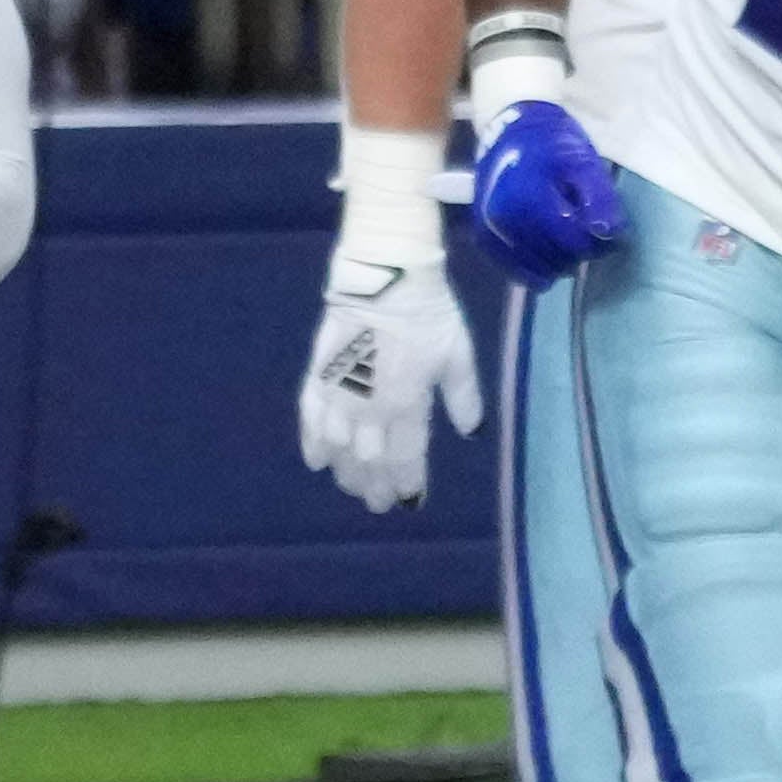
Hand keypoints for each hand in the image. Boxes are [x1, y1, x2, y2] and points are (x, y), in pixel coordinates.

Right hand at [298, 232, 480, 507]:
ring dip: (346, 473)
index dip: (407, 484)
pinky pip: (309, 417)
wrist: (383, 276)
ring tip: (352, 487)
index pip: (406, 458)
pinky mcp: (319, 375)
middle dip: (375, 487)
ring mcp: (340, 393)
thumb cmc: (428, 313)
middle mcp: (371, 408)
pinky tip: (316, 461)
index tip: (409, 501)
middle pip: (370, 461)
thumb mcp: (458, 355)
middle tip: (378, 504)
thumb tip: (472, 432)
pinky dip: (312, 443)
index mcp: (408, 404)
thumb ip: (464, 397)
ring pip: (338, 448)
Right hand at [461, 95, 625, 278]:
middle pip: (557, 260)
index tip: (603, 227)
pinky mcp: (485, 241)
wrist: (511, 134)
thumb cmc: (552, 146)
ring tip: (565, 233)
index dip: (597, 241)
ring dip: (560, 261)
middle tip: (585, 228)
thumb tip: (606, 234)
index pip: (573, 243)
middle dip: (579, 250)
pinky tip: (549, 252)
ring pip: (540, 273)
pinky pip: (519, 275)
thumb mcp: (584, 162)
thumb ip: (600, 197)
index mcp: (526, 198)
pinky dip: (539, 269)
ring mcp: (490, 233)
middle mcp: (502, 220)